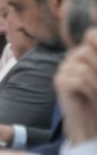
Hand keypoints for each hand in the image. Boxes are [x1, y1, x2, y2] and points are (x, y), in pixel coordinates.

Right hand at [55, 27, 96, 143]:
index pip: (91, 35)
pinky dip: (90, 91)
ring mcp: (64, 69)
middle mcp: (72, 57)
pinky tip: (91, 97)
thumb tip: (96, 55)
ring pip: (84, 67)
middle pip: (87, 51)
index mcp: (85, 53)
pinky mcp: (60, 82)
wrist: (89, 119)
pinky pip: (79, 80)